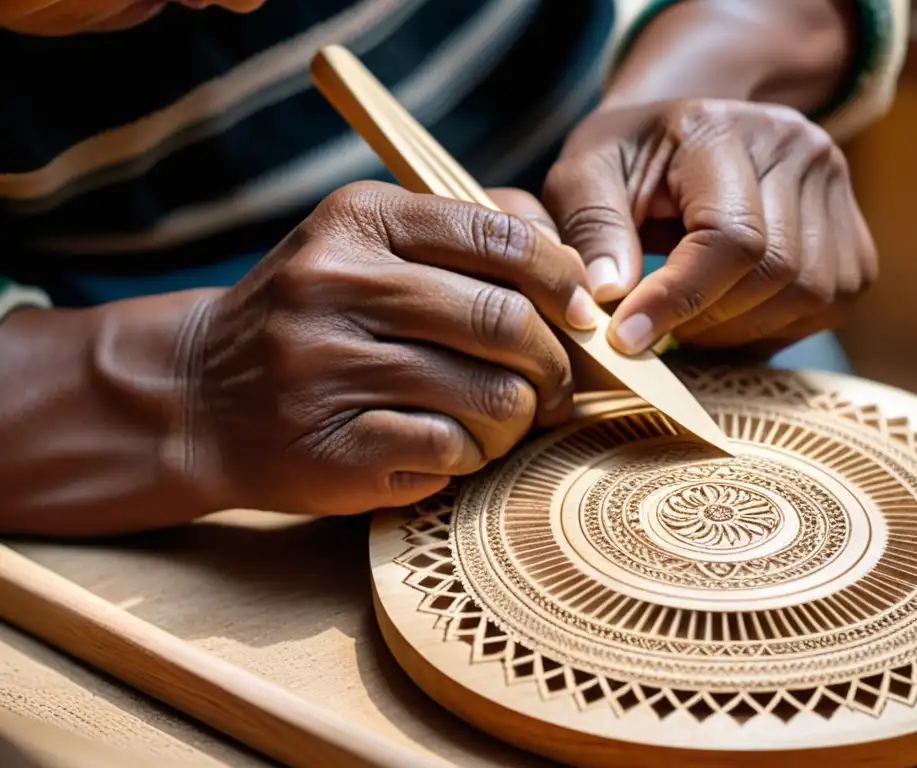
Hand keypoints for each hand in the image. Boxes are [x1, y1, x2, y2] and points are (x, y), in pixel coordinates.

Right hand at [186, 182, 596, 516]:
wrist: (201, 394)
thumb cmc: (311, 317)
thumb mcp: (366, 247)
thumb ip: (463, 237)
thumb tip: (573, 266)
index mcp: (358, 220)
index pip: (500, 238)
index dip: (563, 280)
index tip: (584, 313)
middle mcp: (338, 286)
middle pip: (505, 323)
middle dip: (554, 362)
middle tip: (556, 383)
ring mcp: (331, 370)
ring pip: (491, 396)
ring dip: (518, 416)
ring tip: (502, 418)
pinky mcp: (335, 448)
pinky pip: (453, 450)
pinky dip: (472, 454)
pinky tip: (451, 447)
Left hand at [542, 99, 876, 356]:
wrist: (679, 136)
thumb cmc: (625, 161)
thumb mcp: (581, 176)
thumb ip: (591, 228)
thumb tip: (608, 294)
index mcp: (724, 128)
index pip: (727, 234)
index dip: (679, 298)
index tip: (626, 338)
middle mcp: (796, 147)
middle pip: (775, 270)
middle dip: (705, 319)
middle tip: (652, 329)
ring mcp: (835, 186)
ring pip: (809, 294)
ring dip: (738, 330)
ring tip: (686, 324)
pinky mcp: (852, 231)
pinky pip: (828, 304)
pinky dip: (772, 329)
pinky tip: (726, 318)